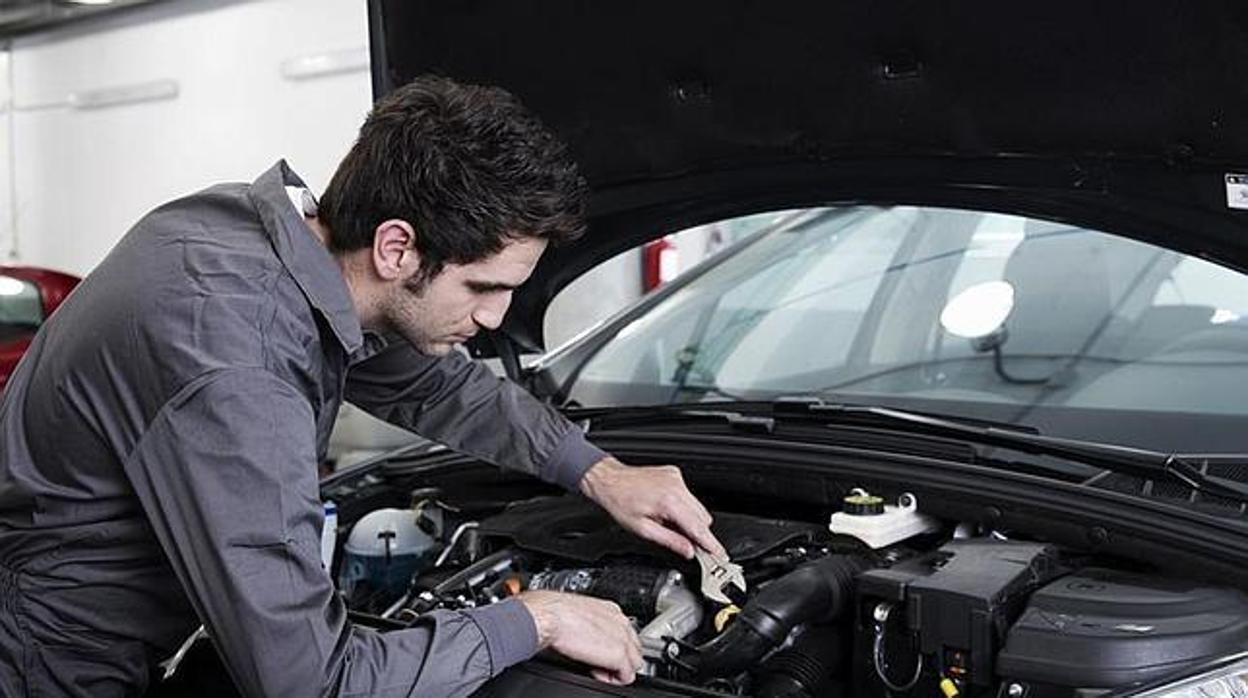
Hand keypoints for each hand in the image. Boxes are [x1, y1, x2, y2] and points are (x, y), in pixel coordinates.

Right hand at [517, 590, 643, 684]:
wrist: (551, 615)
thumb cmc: (555, 612)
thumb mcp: (579, 614)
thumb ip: (590, 625)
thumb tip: (584, 636)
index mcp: (611, 610)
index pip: (625, 633)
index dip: (614, 647)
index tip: (601, 652)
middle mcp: (621, 623)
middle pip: (634, 648)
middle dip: (620, 659)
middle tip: (600, 664)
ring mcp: (623, 639)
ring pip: (635, 663)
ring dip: (618, 670)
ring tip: (598, 669)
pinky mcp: (618, 655)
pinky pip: (627, 676)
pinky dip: (614, 679)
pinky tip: (597, 673)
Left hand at [579, 457, 726, 559]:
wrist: (609, 480)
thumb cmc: (620, 502)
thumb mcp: (642, 529)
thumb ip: (670, 541)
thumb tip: (688, 551)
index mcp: (669, 502)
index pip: (698, 528)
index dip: (711, 544)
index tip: (720, 555)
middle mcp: (676, 487)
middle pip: (703, 518)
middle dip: (698, 533)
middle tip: (686, 543)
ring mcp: (676, 478)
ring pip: (698, 506)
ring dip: (690, 519)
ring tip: (668, 522)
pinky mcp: (674, 474)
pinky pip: (689, 495)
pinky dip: (683, 506)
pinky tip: (667, 509)